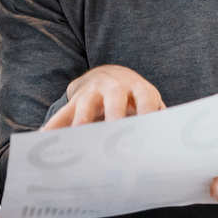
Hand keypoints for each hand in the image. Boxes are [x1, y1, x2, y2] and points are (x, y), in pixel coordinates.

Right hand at [45, 65, 164, 127]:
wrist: (109, 74)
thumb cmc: (134, 97)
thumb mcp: (149, 102)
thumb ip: (160, 119)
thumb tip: (172, 143)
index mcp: (139, 89)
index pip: (146, 100)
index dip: (148, 113)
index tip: (148, 130)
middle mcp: (116, 87)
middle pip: (115, 98)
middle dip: (114, 114)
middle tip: (113, 131)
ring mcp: (94, 91)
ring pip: (87, 103)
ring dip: (82, 118)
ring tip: (78, 133)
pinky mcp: (76, 99)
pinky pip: (64, 112)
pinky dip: (55, 124)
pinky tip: (45, 135)